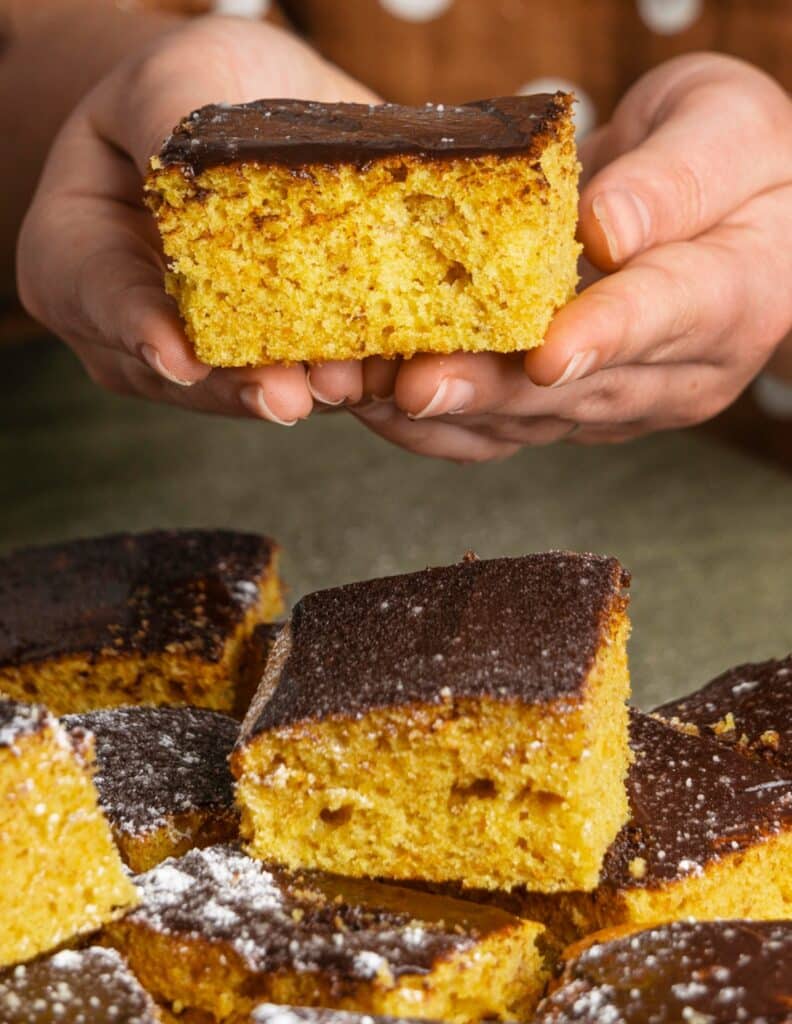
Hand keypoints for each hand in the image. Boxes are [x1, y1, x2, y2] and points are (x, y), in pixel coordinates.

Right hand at [17, 16, 373, 422]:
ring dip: (295, 391)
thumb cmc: (197, 84)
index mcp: (77, 252)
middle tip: (287, 396)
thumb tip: (201, 185)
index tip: (180, 359)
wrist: (253, 108)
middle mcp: (130, 321)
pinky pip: (295, 380)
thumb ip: (172, 122)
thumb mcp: (178, 76)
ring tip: (342, 387)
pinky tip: (371, 376)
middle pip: (176, 370)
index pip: (98, 297)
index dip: (138, 330)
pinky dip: (332, 380)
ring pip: (240, 389)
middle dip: (236, 385)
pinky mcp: (266, 358)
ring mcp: (196, 351)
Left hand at [354, 53, 791, 459]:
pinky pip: (505, 431)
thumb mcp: (723, 127)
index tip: (544, 354)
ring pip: (532, 423)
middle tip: (417, 385)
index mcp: (734, 296)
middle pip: (579, 390)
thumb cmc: (731, 152)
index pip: (666, 316)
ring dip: (450, 413)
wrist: (727, 206)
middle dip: (491, 390)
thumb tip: (606, 231)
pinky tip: (379, 401)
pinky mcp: (574, 412)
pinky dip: (440, 422)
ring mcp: (623, 401)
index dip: (601, 336)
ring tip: (372, 393)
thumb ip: (675, 181)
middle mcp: (680, 372)